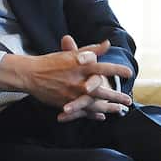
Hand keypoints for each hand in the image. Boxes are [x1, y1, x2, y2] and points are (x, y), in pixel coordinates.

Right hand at [0, 35, 133, 113]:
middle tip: (128, 101)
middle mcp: (78, 81)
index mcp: (80, 66)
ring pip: (94, 104)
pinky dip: (93, 115)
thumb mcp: (72, 54)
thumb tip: (107, 43)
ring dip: (108, 108)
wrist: (31, 75)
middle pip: (102, 91)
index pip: (103, 67)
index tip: (129, 73)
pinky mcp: (66, 104)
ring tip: (119, 110)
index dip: (117, 70)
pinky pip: (83, 112)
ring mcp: (72, 95)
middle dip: (117, 97)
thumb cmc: (51, 62)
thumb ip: (91, 50)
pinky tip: (102, 116)